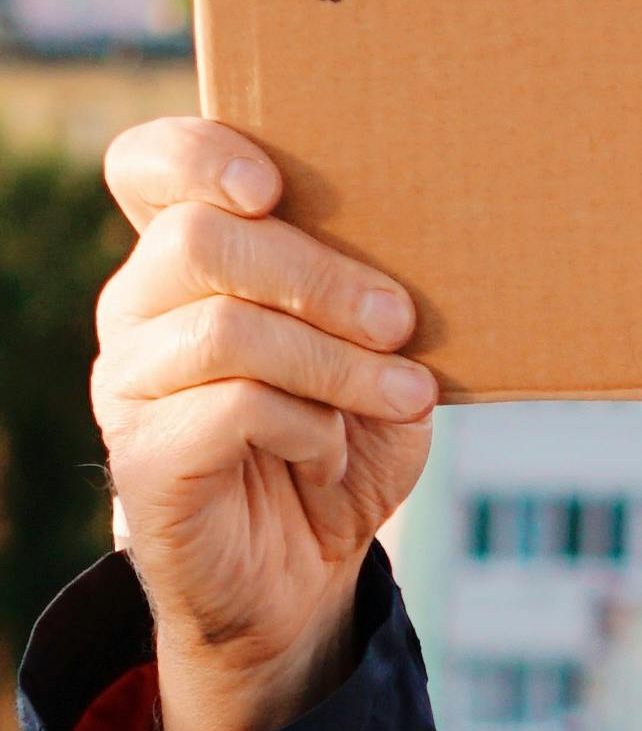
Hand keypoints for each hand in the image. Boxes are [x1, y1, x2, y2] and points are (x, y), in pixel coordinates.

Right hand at [90, 122, 435, 730]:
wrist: (304, 575)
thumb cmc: (342, 442)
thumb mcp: (376, 356)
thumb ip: (373, 296)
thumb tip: (421, 252)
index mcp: (189, 259)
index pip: (147, 165)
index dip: (197, 155)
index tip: (272, 186)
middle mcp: (139, 308)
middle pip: (199, 240)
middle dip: (320, 276)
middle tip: (401, 322)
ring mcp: (130, 381)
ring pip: (226, 329)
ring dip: (336, 361)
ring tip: (404, 394)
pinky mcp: (143, 454)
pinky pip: (231, 408)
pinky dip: (307, 427)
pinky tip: (330, 452)